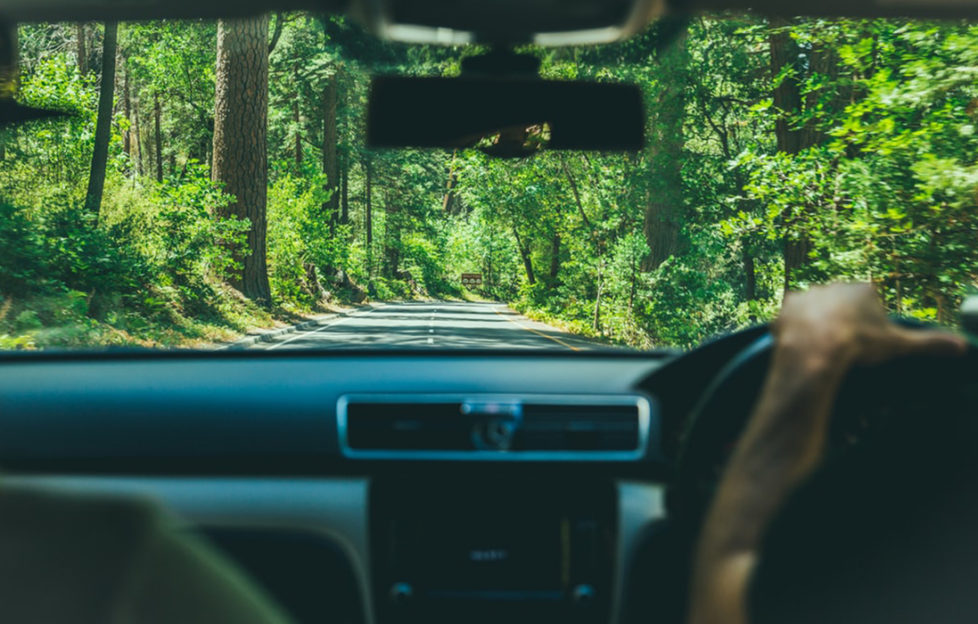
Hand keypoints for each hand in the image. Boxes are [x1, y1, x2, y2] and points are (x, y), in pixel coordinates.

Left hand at [774, 283, 966, 369]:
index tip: (864, 340)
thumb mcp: (898, 345)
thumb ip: (929, 343)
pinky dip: (794, 328)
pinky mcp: (786, 307)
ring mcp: (809, 294)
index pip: (868, 304)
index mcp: (863, 290)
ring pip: (815, 309)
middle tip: (842, 345)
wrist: (816, 347)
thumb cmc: (860, 343)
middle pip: (840, 304)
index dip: (867, 324)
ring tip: (821, 346)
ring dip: (816, 323)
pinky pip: (790, 317)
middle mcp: (834, 286)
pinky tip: (799, 343)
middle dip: (842, 321)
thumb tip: (964, 347)